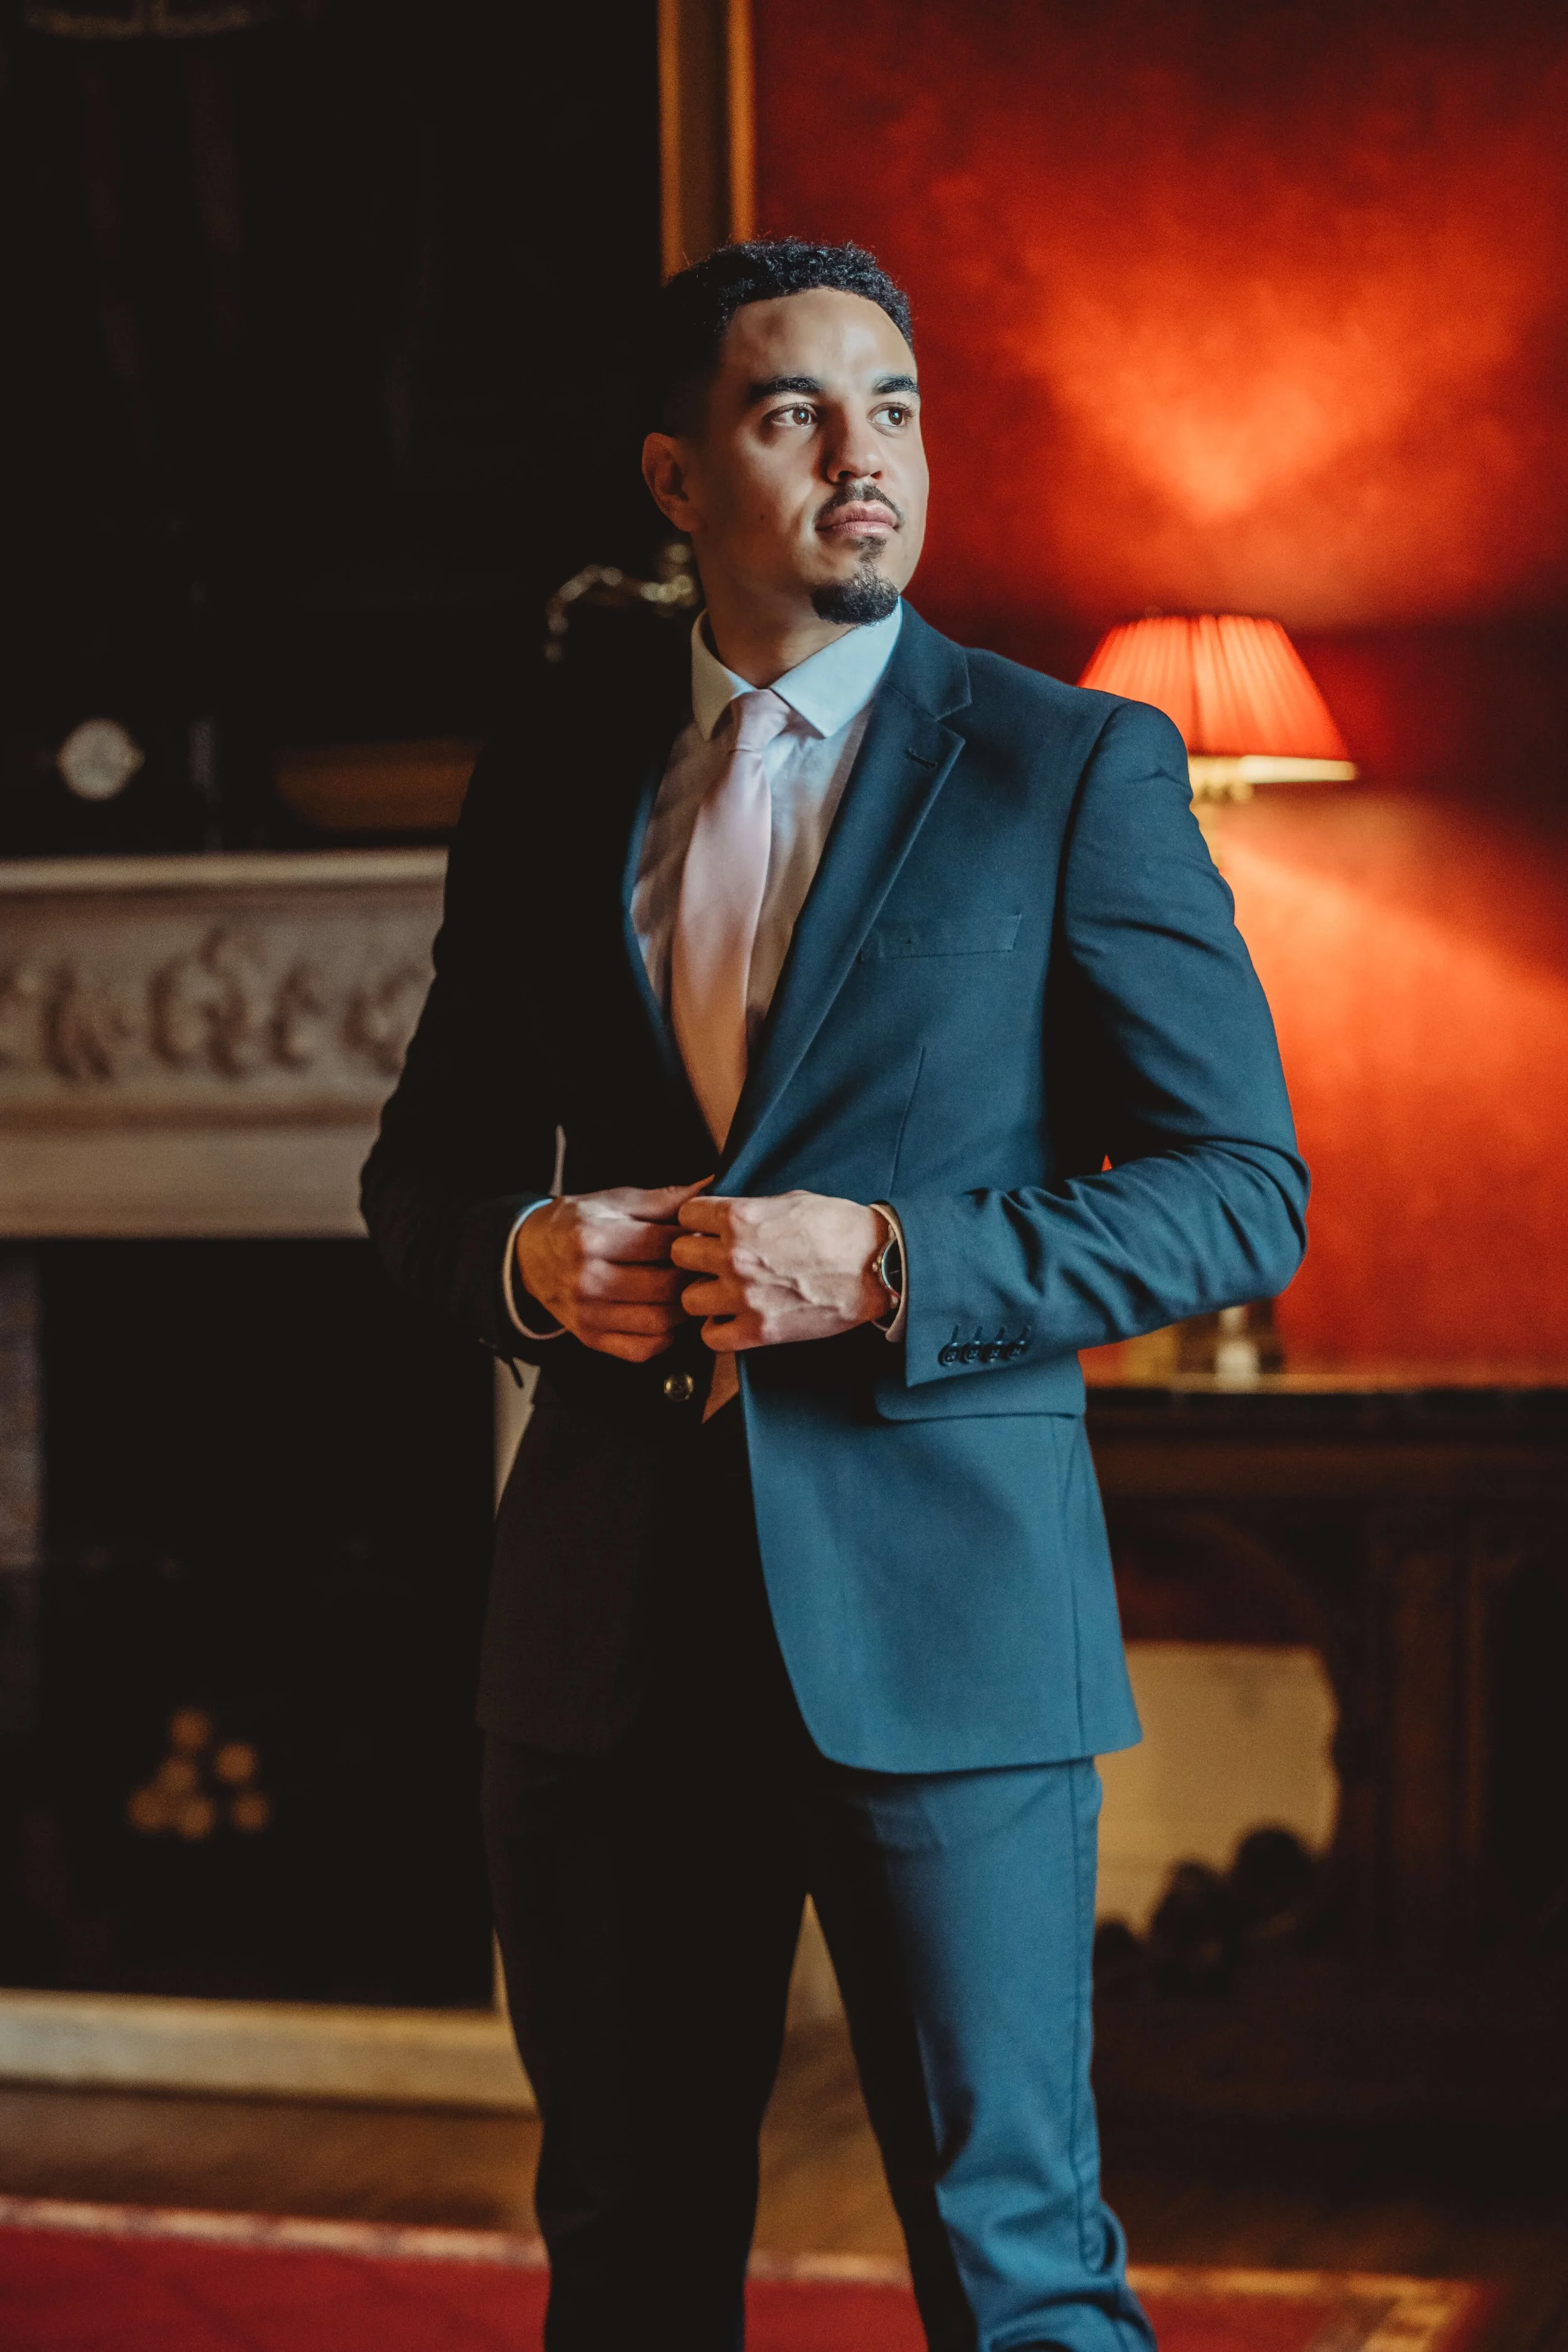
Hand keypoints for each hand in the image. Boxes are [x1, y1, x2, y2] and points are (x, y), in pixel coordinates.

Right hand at [514, 1179, 710, 1363]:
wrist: (531, 1255)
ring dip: (684, 1307)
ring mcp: (587, 1313)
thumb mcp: (616, 1201)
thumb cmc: (580, 1223)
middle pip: (665, 1286)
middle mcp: (586, 1279)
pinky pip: (643, 1348)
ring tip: (686, 1289)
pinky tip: (665, 1314)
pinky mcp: (590, 1338)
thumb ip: (666, 1200)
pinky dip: (664, 1335)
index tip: (704, 1237)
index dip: (693, 1240)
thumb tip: (713, 1187)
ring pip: (659, 1321)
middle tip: (703, 1267)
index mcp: (592, 1237)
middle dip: (692, 1276)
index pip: (663, 1244)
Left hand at [671, 1190, 886, 1352]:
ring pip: (688, 1299)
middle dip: (695, 1256)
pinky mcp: (759, 1331)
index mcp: (740, 1218)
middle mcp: (735, 1257)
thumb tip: (723, 1216)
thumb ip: (749, 1210)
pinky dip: (718, 1329)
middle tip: (712, 1260)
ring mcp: (744, 1297)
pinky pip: (711, 1336)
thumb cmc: (840, 1229)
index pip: (686, 1215)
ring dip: (703, 1294)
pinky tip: (732, 1319)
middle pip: (678, 1256)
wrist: (877, 1266)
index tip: (706, 1228)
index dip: (696, 1221)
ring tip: (723, 1291)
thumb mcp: (790, 1201)